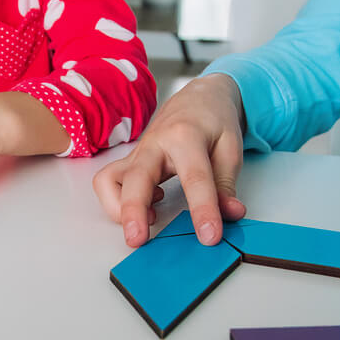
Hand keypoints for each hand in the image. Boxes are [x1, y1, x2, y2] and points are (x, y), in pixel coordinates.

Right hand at [92, 73, 246, 246]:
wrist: (197, 99)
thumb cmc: (214, 122)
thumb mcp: (230, 149)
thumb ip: (227, 185)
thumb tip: (230, 214)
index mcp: (185, 136)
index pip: (194, 178)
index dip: (202, 210)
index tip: (209, 237)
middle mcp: (154, 143)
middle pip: (135, 177)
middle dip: (132, 211)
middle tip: (137, 240)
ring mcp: (137, 154)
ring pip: (108, 180)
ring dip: (117, 208)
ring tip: (146, 222)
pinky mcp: (129, 164)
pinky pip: (109, 184)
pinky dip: (117, 202)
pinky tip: (148, 207)